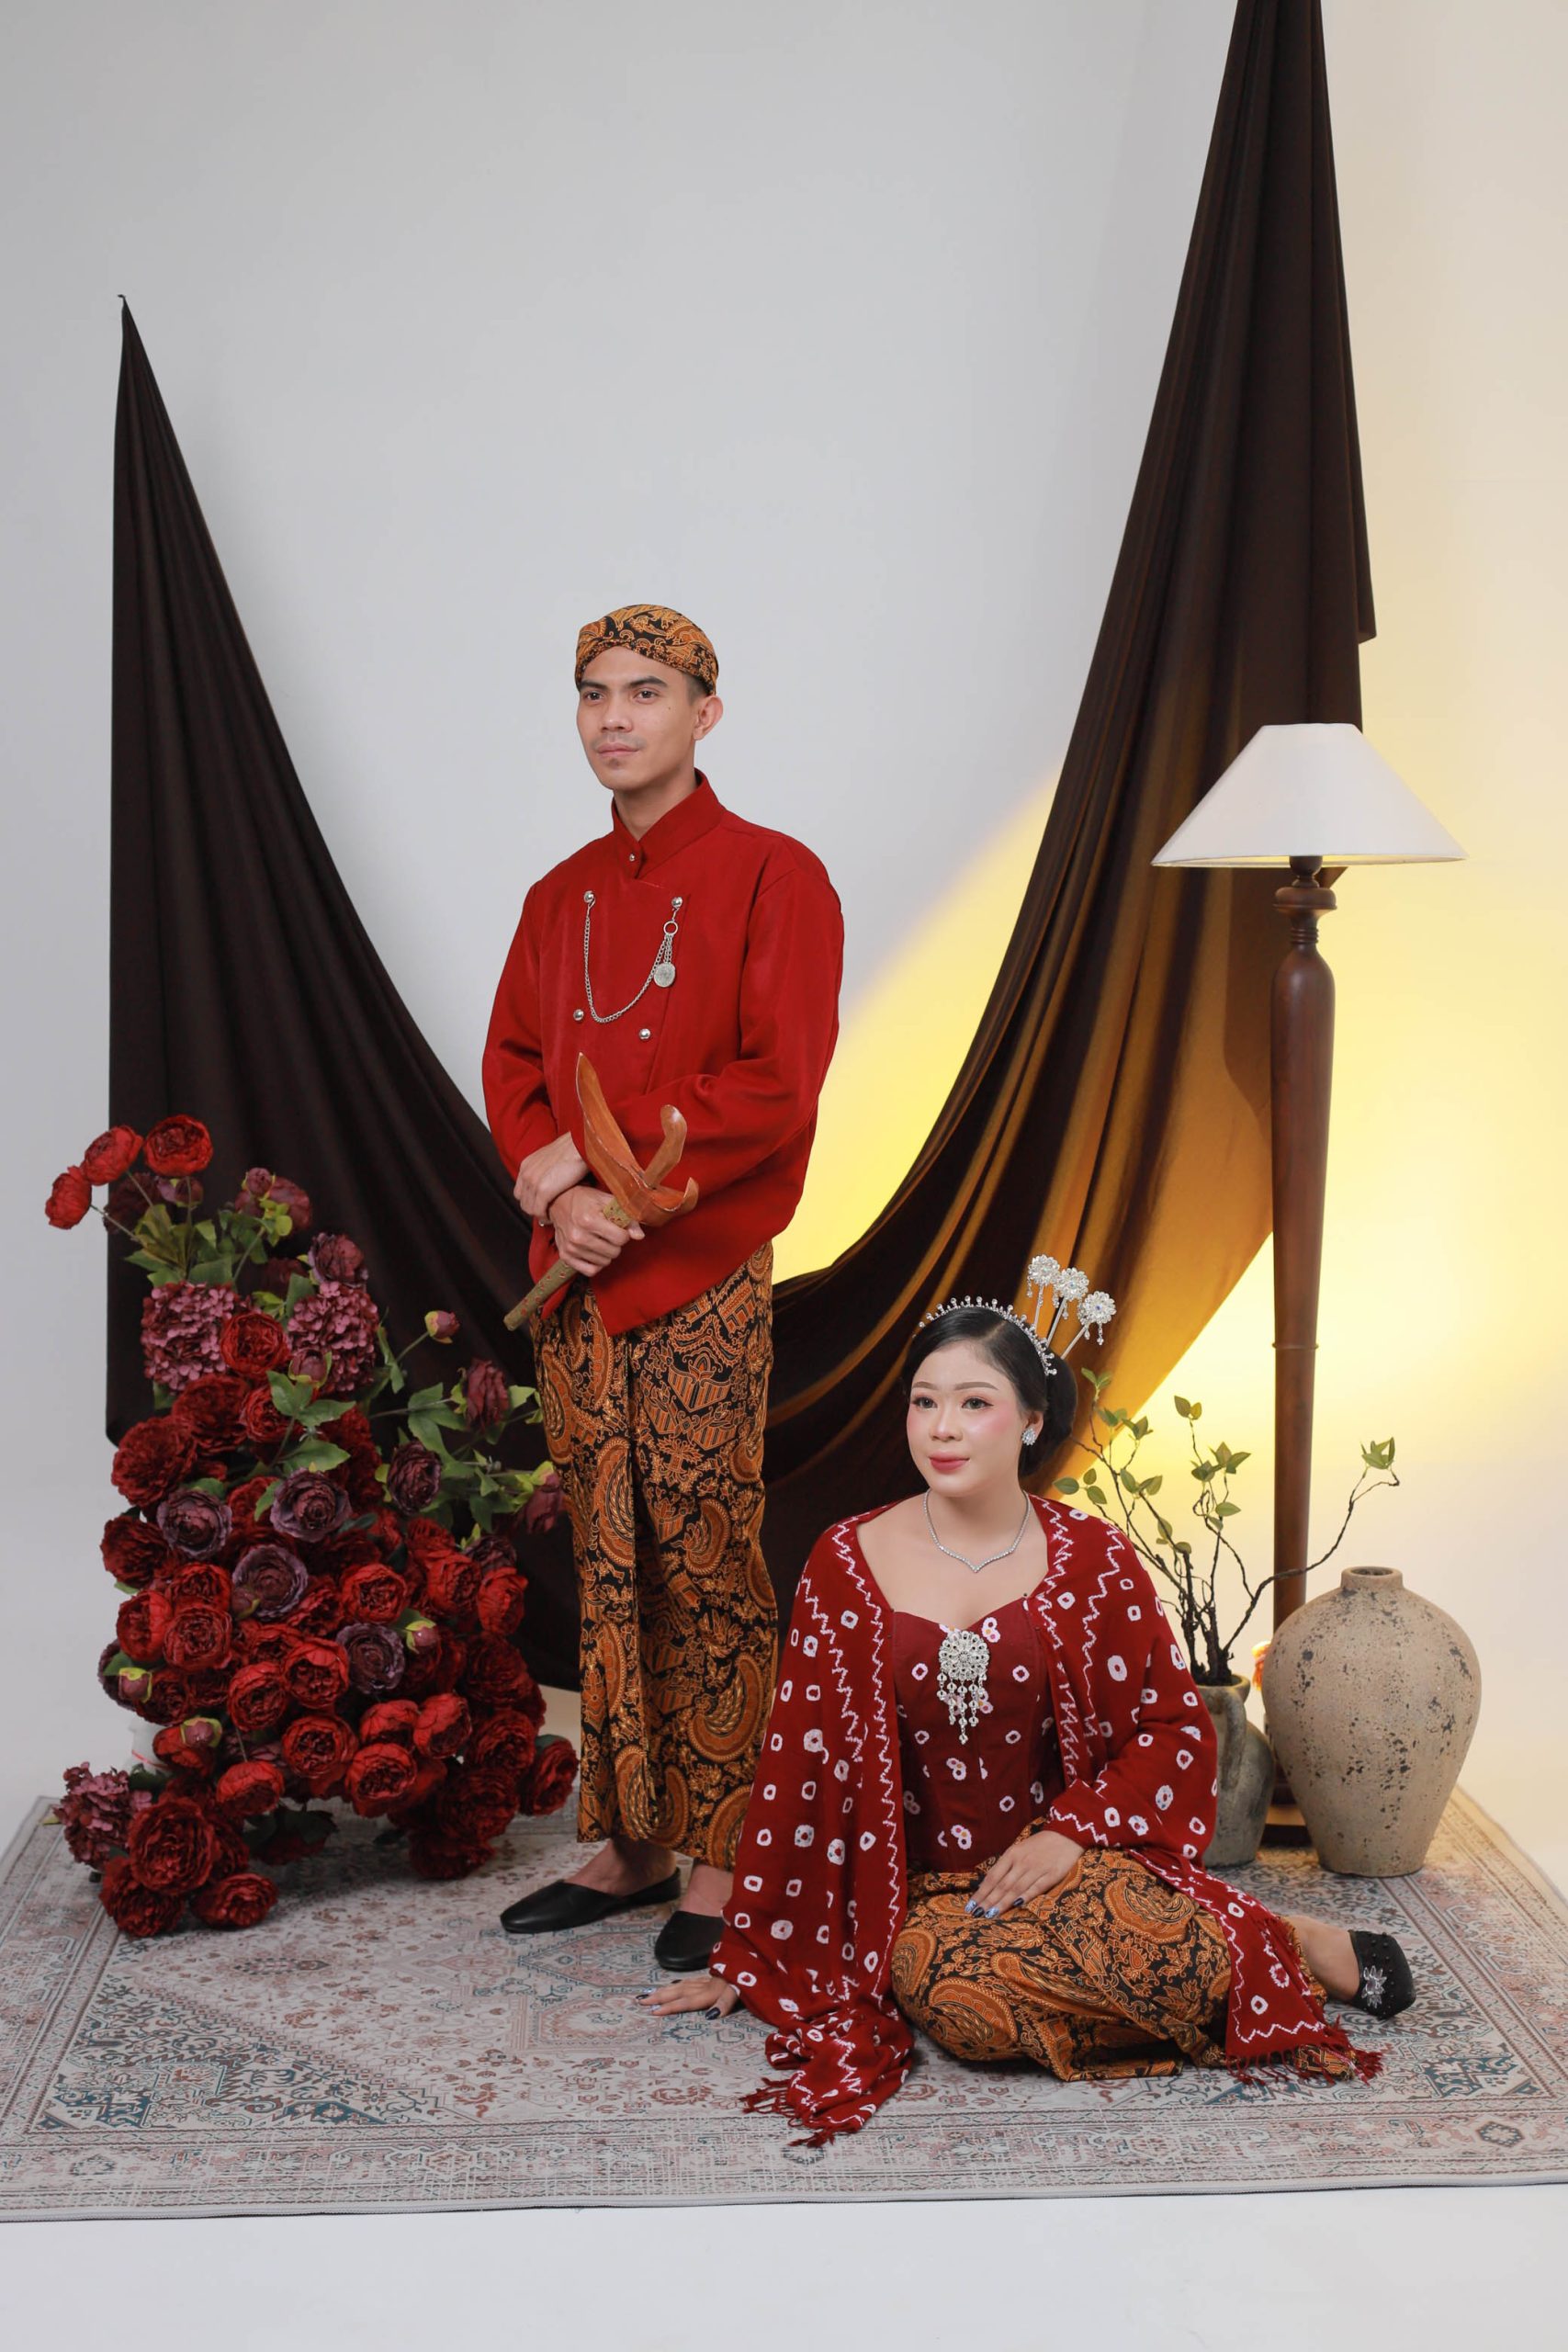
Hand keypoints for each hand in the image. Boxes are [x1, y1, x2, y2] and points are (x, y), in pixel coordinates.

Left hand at [514, 1133, 589, 1218]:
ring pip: (529, 1208)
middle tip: (547, 1212)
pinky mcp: (543, 1190)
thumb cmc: (573, 1149)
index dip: (529, 1200)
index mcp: (527, 1165)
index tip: (541, 1204)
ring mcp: (533, 1182)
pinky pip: (538, 1211)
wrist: (581, 1144)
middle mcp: (526, 1173)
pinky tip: (552, 1216)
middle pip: (523, 1201)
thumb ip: (546, 1169)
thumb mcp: (552, 1157)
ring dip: (539, 1214)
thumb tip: (551, 1180)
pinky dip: (545, 1216)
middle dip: (534, 1209)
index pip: (519, 1191)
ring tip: (550, 1215)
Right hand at [549, 1184, 643, 1276]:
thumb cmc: (584, 1200)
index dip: (624, 1233)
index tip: (618, 1228)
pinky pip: (590, 1271)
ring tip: (600, 1240)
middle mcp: (578, 1236)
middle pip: (613, 1252)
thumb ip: (626, 1216)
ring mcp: (571, 1248)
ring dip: (606, 1253)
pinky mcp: (565, 1257)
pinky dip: (596, 1264)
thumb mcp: (606, 1200)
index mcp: (589, 1220)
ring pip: (604, 1263)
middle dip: (615, 1243)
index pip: (621, 1238)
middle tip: (608, 1234)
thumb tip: (639, 1236)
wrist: (558, 1202)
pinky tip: (595, 1252)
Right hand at [638, 1973, 739, 2018]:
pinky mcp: (709, 1978)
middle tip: (640, 2002)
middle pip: (677, 1992)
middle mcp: (704, 1985)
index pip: (686, 2001)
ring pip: (679, 1986)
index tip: (653, 2012)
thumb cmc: (747, 1979)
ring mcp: (705, 1980)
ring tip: (647, 1995)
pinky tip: (671, 1987)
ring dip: (663, 1991)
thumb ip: (725, 2002)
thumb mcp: (740, 1991)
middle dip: (658, 1998)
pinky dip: (675, 1986)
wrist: (753, 1959)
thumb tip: (712, 2016)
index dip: (670, 2007)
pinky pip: (686, 1982)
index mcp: (710, 1991)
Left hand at [968, 1828, 1082, 1917]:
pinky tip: (1016, 1905)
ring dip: (1002, 1902)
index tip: (971, 1905)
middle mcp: (1022, 1862)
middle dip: (988, 1900)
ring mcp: (1037, 1868)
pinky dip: (1025, 1897)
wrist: (1066, 1834)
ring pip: (1016, 1888)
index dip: (982, 1891)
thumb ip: (1007, 1866)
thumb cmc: (1040, 1844)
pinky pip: (1036, 1888)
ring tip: (990, 1915)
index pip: (993, 1876)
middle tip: (976, 1914)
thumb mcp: (1020, 1850)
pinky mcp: (1052, 1875)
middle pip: (1002, 1884)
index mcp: (1012, 1854)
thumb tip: (991, 1884)